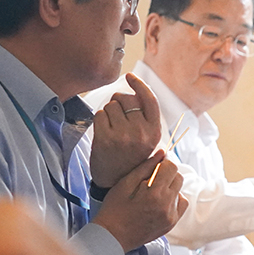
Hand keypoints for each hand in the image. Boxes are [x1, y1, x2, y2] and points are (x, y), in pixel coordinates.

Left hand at [89, 73, 162, 188]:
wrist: (116, 178)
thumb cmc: (131, 154)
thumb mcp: (147, 138)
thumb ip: (144, 117)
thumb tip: (133, 90)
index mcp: (154, 131)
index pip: (149, 100)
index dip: (139, 85)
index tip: (130, 76)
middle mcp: (141, 132)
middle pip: (127, 99)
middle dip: (119, 101)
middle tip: (118, 115)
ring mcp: (123, 136)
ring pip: (111, 106)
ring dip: (108, 112)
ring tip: (112, 127)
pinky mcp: (106, 138)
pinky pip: (99, 115)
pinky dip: (99, 120)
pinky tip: (104, 132)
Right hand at [91, 151, 187, 250]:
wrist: (113, 236)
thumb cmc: (114, 209)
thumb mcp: (125, 183)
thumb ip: (145, 167)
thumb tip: (161, 153)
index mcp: (155, 194)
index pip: (171, 167)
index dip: (163, 163)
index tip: (155, 166)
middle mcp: (167, 206)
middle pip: (178, 178)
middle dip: (167, 174)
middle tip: (151, 179)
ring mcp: (171, 216)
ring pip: (180, 191)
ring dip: (170, 187)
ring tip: (152, 192)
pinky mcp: (172, 223)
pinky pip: (181, 205)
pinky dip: (174, 199)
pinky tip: (159, 201)